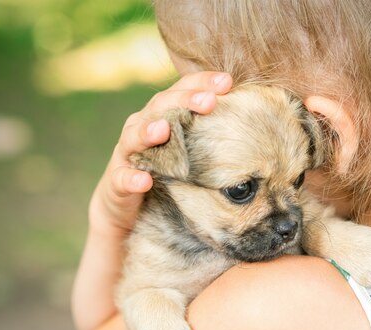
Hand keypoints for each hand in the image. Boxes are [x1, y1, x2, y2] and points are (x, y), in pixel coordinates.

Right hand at [88, 72, 232, 235]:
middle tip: (208, 101)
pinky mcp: (118, 181)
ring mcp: (128, 153)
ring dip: (149, 131)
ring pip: (135, 137)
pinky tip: (144, 180)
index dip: (202, 83)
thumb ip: (209, 132)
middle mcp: (142, 127)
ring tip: (165, 129)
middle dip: (184, 101)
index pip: (181, 91)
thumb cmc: (166, 170)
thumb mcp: (189, 149)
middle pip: (161, 107)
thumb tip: (252, 122)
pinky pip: (123, 178)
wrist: (128, 206)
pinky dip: (132, 178)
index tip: (228, 82)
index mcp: (162, 115)